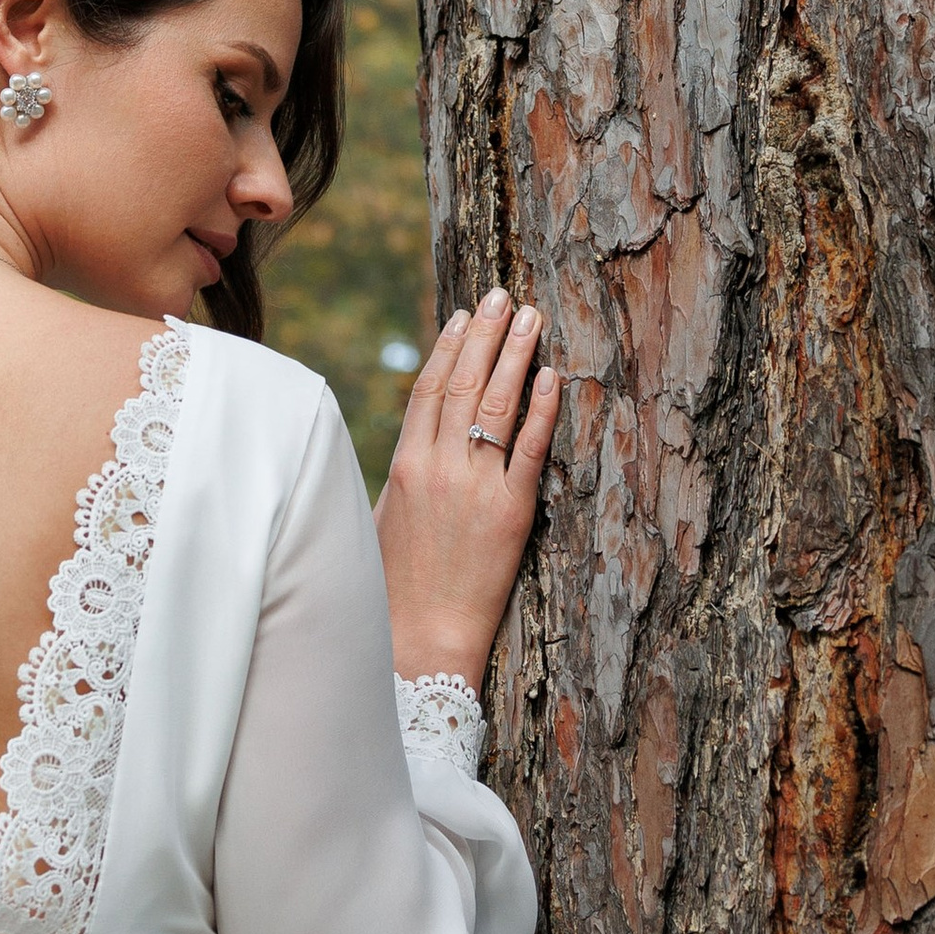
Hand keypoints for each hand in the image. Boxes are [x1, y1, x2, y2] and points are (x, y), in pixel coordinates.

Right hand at [375, 291, 559, 687]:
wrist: (420, 636)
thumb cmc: (394, 587)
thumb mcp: (383, 520)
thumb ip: (403, 474)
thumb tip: (418, 443)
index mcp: (404, 465)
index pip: (428, 389)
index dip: (448, 347)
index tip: (464, 315)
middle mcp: (438, 466)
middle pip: (463, 383)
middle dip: (486, 335)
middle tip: (504, 297)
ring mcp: (475, 486)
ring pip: (495, 404)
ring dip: (515, 355)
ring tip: (530, 318)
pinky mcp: (510, 512)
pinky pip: (528, 448)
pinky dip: (540, 408)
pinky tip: (551, 377)